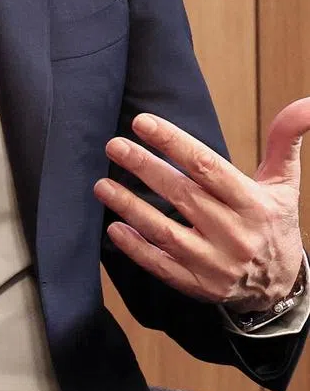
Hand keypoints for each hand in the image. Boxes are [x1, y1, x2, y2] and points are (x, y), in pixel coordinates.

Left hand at [94, 99, 309, 311]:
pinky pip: (161, 266)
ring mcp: (215, 263)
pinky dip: (136, 249)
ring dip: (130, 207)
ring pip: (165, 232)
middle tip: (113, 145)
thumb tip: (307, 101)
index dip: (173, 142)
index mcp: (253, 203)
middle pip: (182, 195)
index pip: (208, 167)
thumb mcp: (283, 184)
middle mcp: (234, 233)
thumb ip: (285, 140)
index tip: (142, 122)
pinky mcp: (198, 285)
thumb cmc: (272, 223)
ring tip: (101, 185)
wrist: (281, 288)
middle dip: (144, 167)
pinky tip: (114, 227)